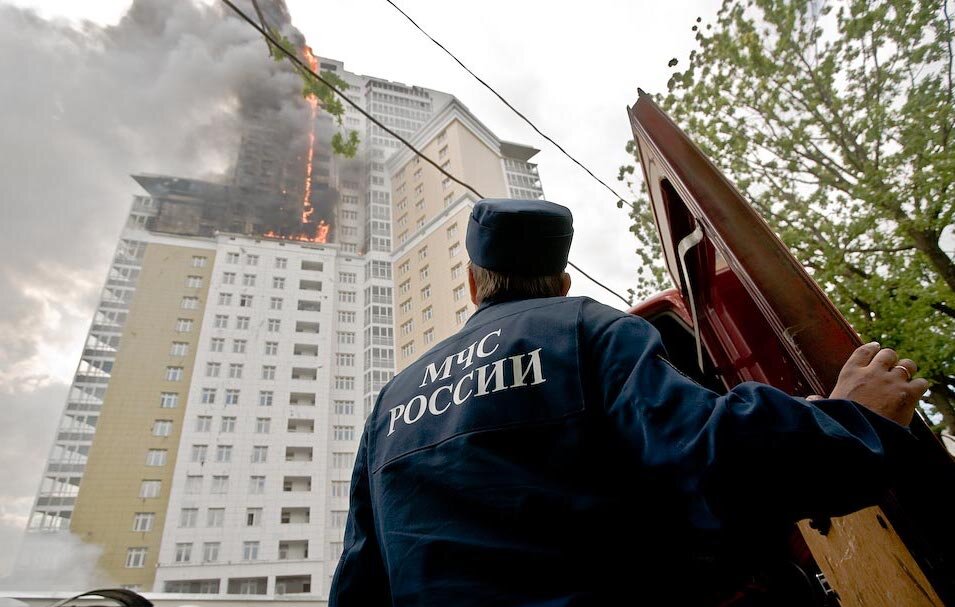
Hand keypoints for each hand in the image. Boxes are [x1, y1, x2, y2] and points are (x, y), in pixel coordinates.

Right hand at [809, 342, 927, 425]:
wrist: (860, 434)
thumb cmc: (840, 421)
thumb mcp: (827, 407)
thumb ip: (820, 400)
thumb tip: (810, 399)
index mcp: (850, 373)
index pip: (864, 351)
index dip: (872, 348)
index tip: (876, 347)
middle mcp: (872, 372)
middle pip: (888, 354)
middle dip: (892, 359)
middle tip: (894, 366)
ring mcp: (891, 381)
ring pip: (907, 364)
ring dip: (908, 370)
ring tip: (907, 376)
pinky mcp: (908, 394)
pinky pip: (921, 382)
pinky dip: (920, 386)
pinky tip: (916, 392)